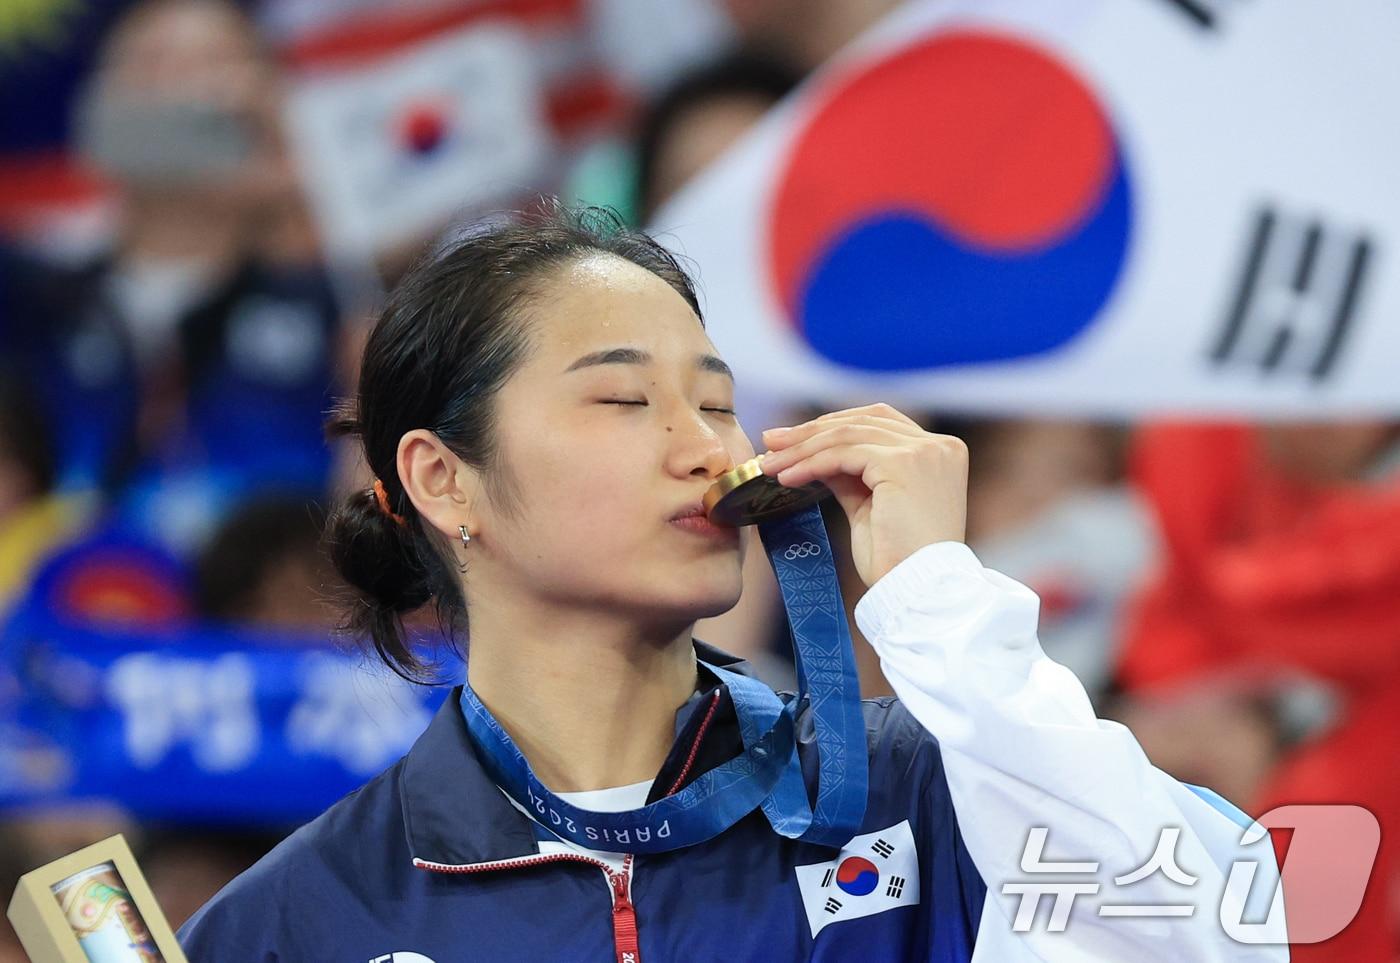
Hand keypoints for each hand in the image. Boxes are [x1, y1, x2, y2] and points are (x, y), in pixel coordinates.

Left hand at [759, 403, 967, 587]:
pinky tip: (787, 478)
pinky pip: (844, 454)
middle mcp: (938, 446)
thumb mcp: (869, 507)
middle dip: (811, 431)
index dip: (833, 425)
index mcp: (939, 453)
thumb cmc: (897, 561)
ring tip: (770, 464)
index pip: (879, 421)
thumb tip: (814, 455)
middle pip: (862, 422)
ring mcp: (923, 452)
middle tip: (771, 441)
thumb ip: (849, 476)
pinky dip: (811, 464)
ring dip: (802, 449)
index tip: (793, 439)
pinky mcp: (903, 464)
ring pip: (848, 436)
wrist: (918, 592)